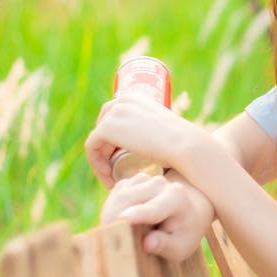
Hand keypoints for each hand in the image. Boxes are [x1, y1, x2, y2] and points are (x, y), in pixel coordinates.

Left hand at [86, 93, 209, 188]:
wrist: (184, 145)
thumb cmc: (182, 143)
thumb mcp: (167, 130)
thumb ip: (162, 132)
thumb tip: (161, 144)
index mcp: (135, 97)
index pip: (113, 118)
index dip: (113, 142)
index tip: (122, 162)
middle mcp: (122, 100)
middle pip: (103, 128)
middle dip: (105, 150)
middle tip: (117, 171)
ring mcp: (113, 113)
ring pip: (97, 140)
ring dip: (101, 161)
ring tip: (114, 178)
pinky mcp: (106, 128)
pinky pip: (91, 147)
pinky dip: (96, 165)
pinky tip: (109, 177)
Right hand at [102, 172, 213, 260]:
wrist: (187, 216)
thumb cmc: (183, 235)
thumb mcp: (180, 248)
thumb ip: (165, 245)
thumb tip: (148, 243)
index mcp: (177, 199)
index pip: (154, 208)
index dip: (138, 214)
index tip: (122, 218)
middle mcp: (162, 184)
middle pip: (130, 198)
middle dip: (115, 216)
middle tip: (107, 238)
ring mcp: (148, 179)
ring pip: (121, 194)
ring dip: (112, 212)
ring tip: (114, 232)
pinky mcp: (136, 180)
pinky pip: (118, 192)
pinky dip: (113, 206)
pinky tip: (120, 221)